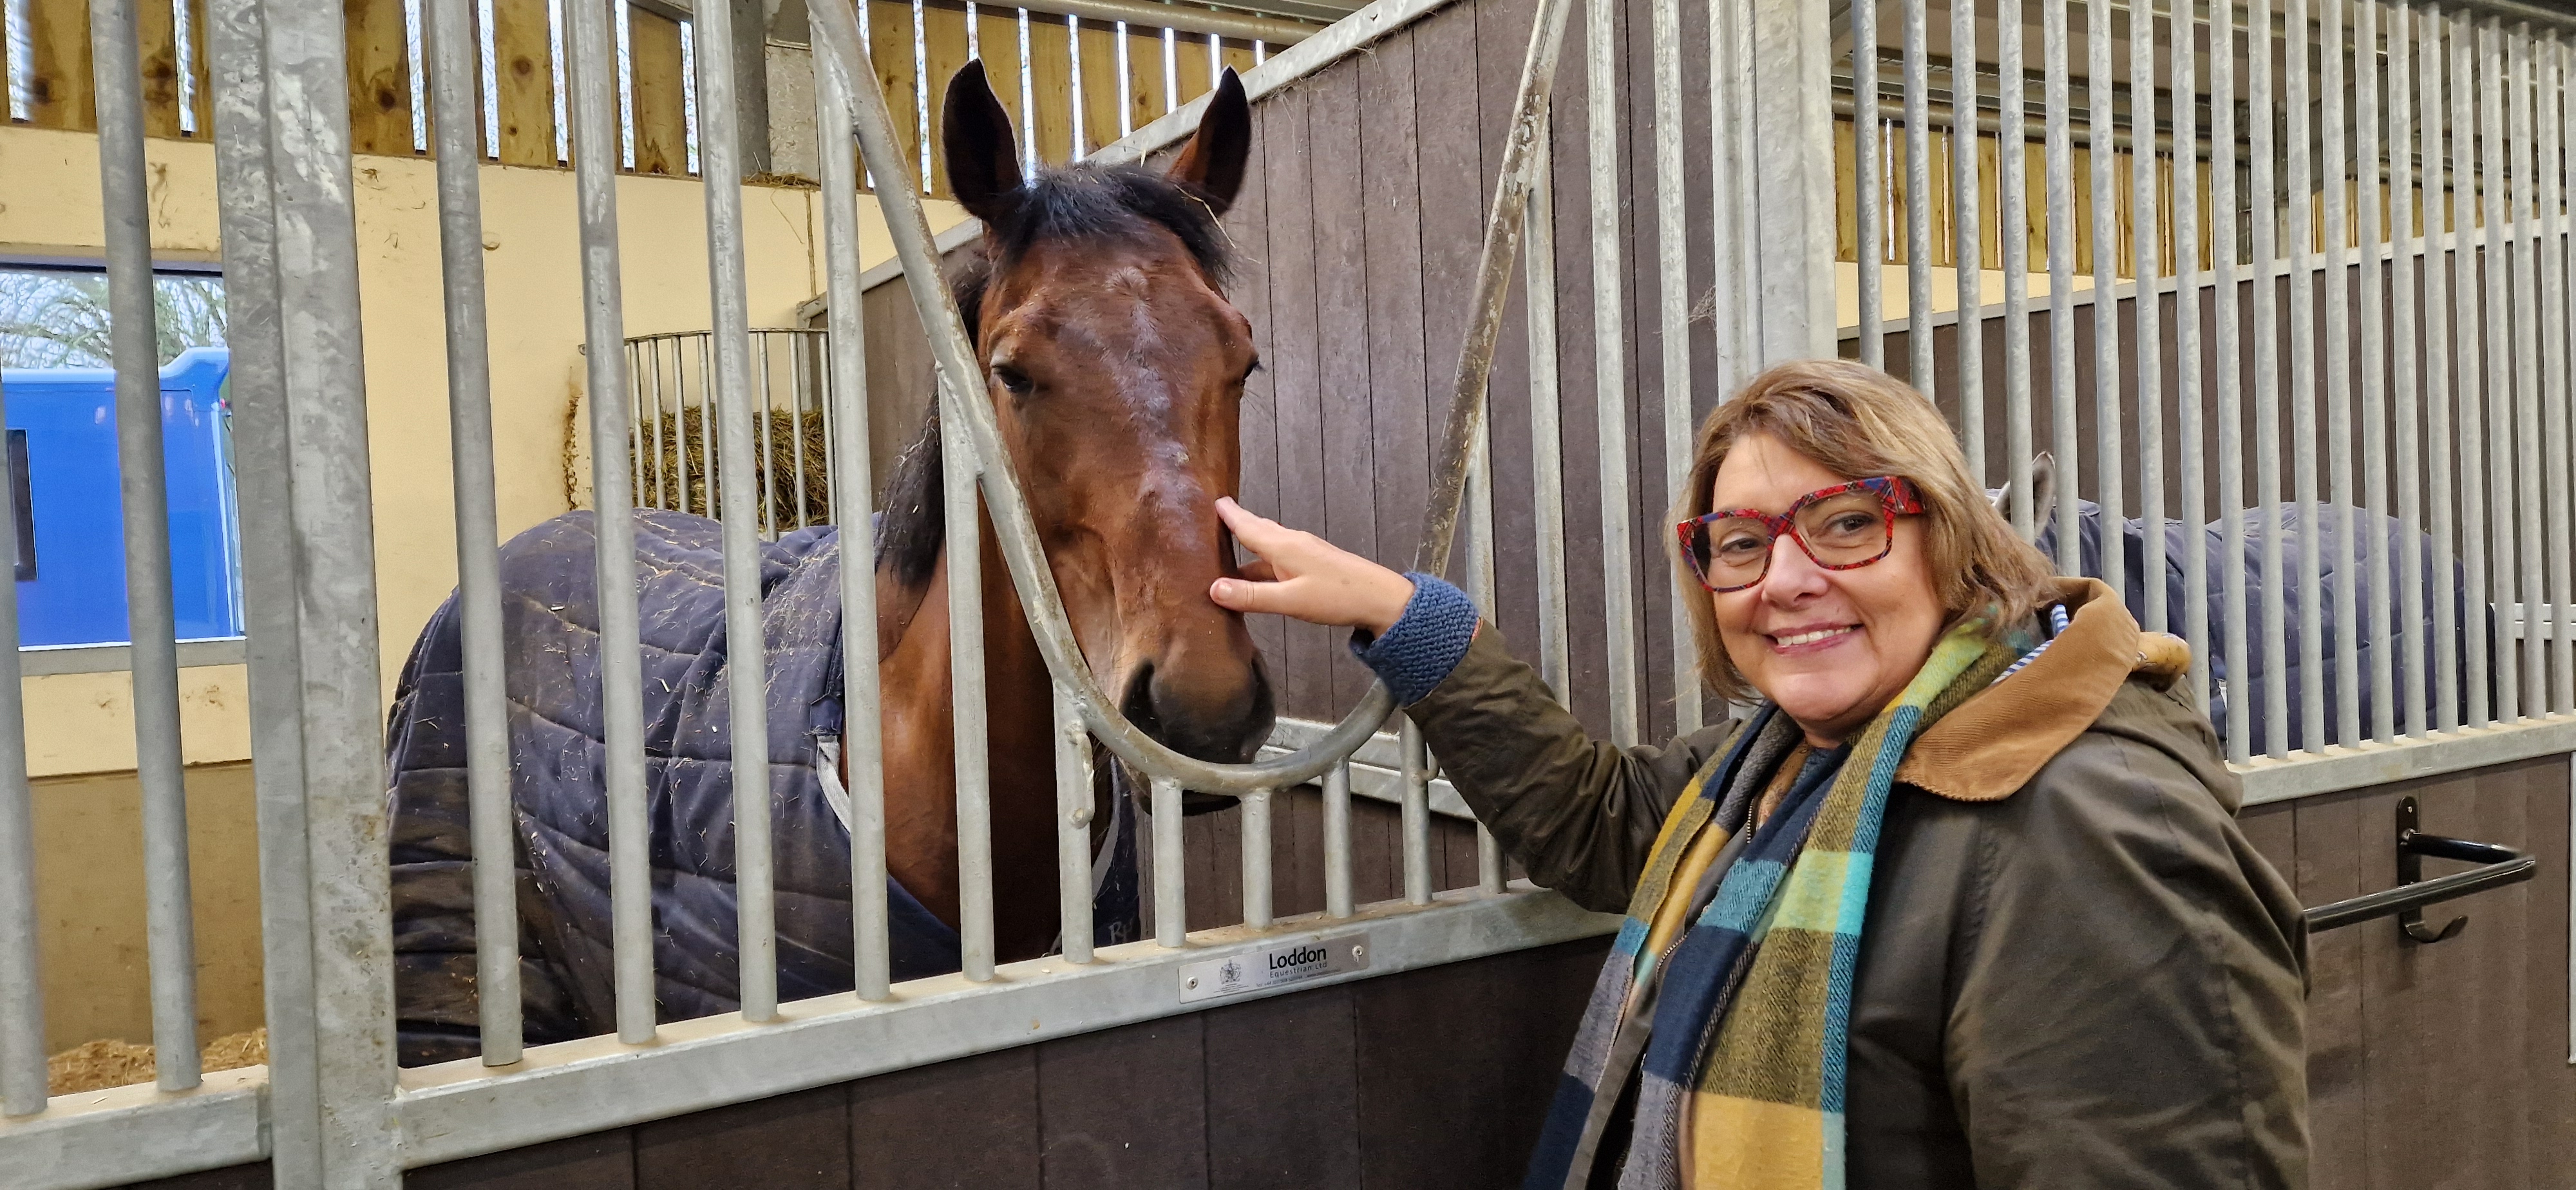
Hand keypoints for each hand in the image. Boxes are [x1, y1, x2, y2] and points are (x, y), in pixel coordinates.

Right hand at [1209, 498, 1415, 634]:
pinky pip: (1280, 558)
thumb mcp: (1290, 600)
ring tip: (1227, 549)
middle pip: (1258, 531)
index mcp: (1284, 547)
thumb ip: (1252, 596)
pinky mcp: (1314, 565)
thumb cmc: (1337, 597)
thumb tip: (1213, 588)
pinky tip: (1258, 573)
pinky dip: (1263, 561)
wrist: (1381, 599)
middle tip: (1216, 517)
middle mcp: (1292, 544)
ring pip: (1269, 546)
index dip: (1230, 515)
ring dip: (1249, 545)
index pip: (1248, 526)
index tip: (1213, 500)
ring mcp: (1305, 553)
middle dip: (1237, 524)